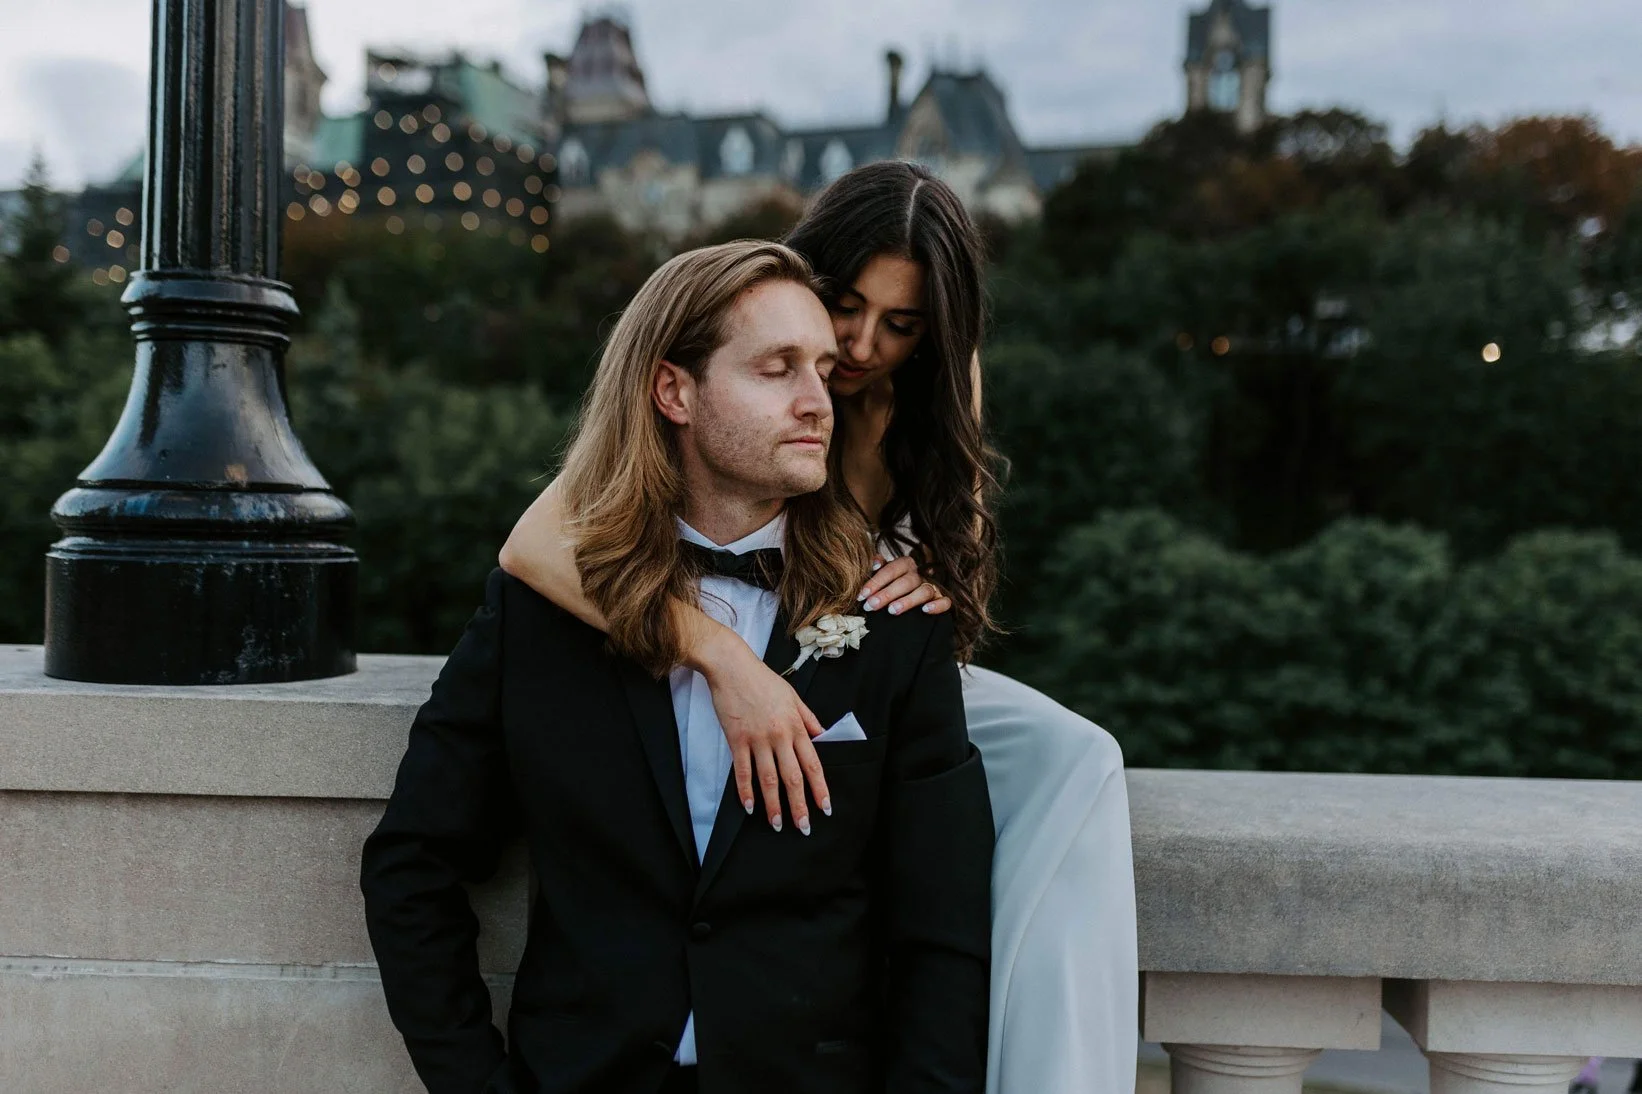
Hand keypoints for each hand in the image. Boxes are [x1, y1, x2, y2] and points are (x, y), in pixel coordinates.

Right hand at [697, 628, 830, 835]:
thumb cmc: (763, 680)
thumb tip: (823, 736)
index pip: (812, 764)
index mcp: (796, 726)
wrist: (733, 667)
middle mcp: (779, 736)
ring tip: (778, 824)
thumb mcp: (794, 697)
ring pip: (769, 779)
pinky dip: (746, 791)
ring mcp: (757, 739)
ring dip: (774, 805)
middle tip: (804, 827)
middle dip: (800, 806)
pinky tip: (750, 806)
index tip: (826, 807)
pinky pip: (742, 771)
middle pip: (793, 778)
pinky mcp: (736, 740)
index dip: (820, 789)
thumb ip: (809, 719)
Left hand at [857, 556, 952, 616]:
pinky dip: (937, 605)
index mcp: (905, 564)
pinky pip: (945, 601)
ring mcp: (932, 586)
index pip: (890, 570)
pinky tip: (925, 610)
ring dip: (908, 600)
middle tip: (871, 606)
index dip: (875, 582)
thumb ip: (878, 567)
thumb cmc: (892, 585)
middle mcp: (919, 574)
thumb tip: (874, 562)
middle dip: (887, 594)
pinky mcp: (942, 599)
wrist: (908, 595)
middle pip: (905, 581)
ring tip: (892, 610)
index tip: (862, 595)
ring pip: (924, 590)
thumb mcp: (883, 575)